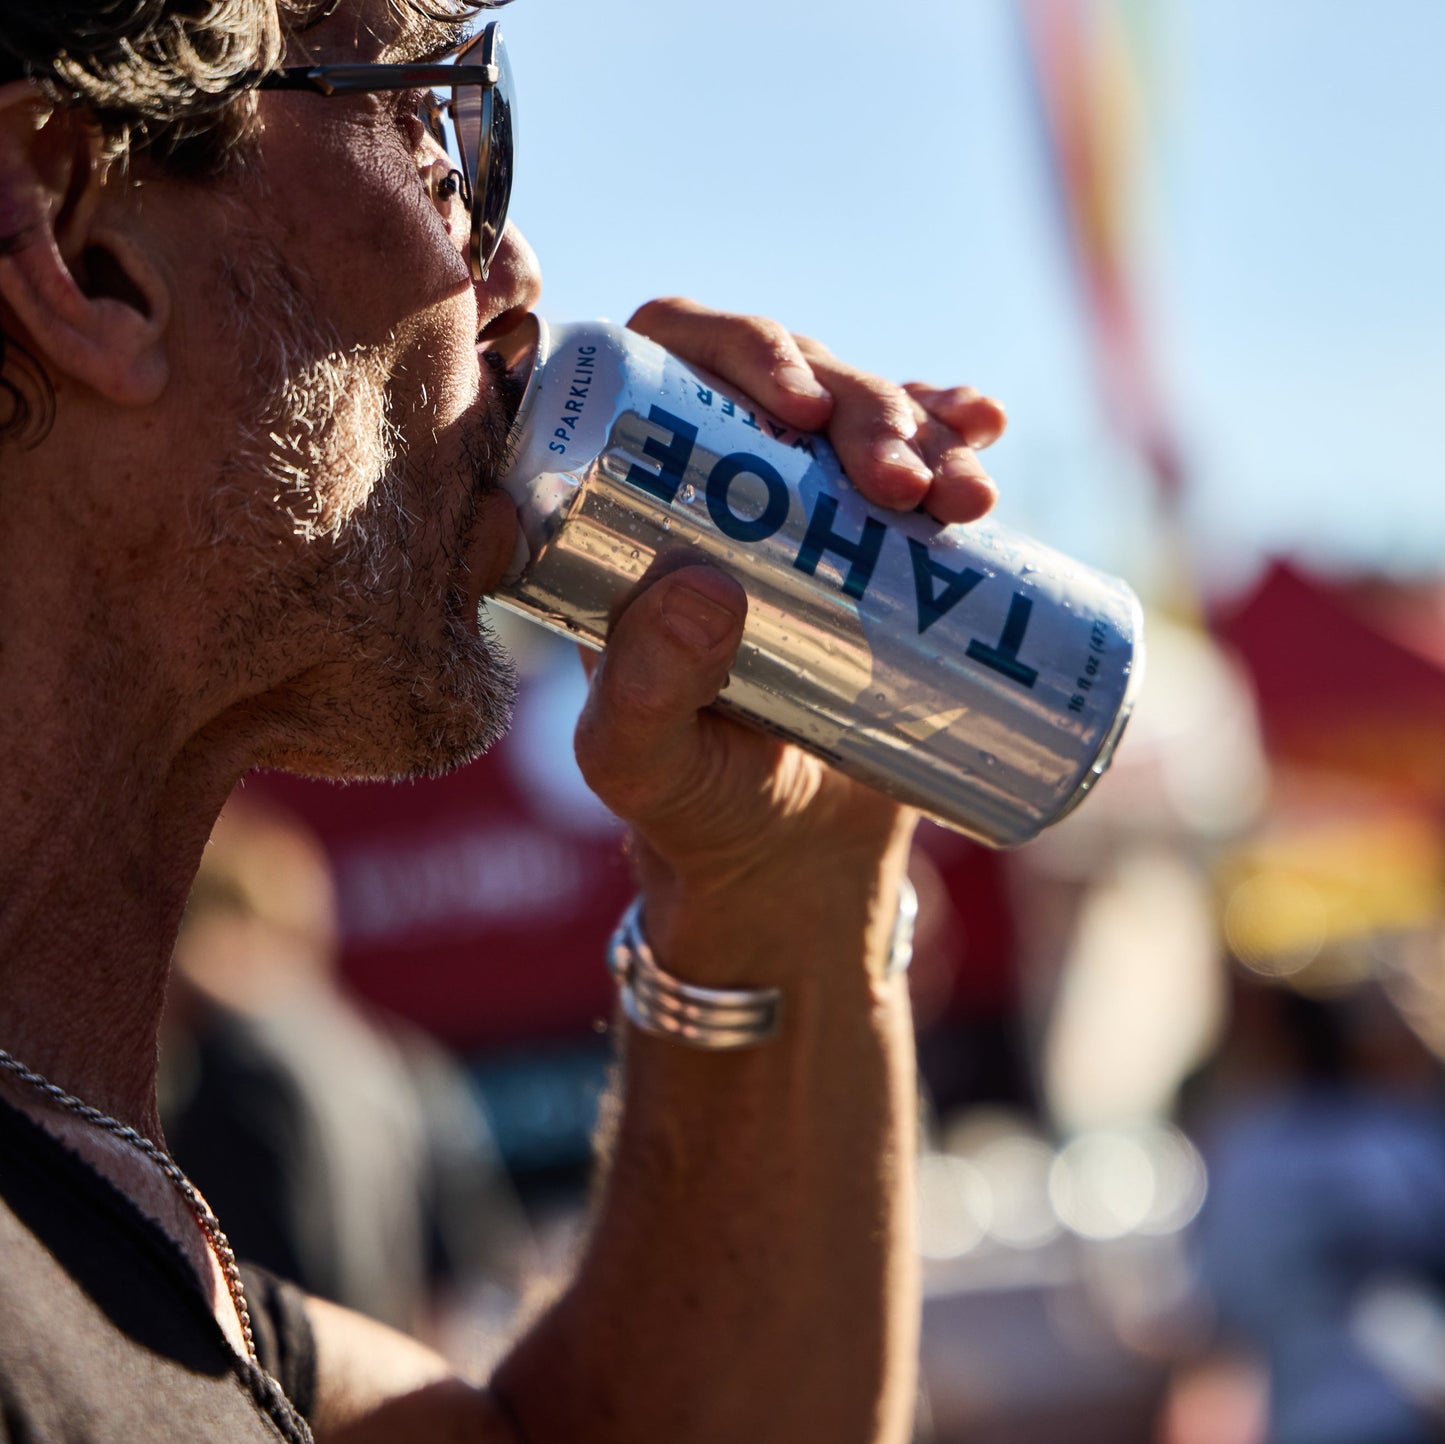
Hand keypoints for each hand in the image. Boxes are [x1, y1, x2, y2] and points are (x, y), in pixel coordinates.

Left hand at [572, 300, 1006, 968]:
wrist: (792, 851)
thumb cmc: (694, 806)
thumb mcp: (644, 767)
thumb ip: (640, 701)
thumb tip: (700, 586)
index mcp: (631, 511)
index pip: (661, 370)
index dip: (728, 348)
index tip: (798, 407)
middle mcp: (716, 484)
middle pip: (780, 378)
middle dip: (854, 400)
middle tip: (903, 483)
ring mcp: (804, 503)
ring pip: (858, 406)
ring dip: (919, 421)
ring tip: (965, 497)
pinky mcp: (877, 533)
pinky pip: (918, 452)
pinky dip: (957, 428)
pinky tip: (986, 430)